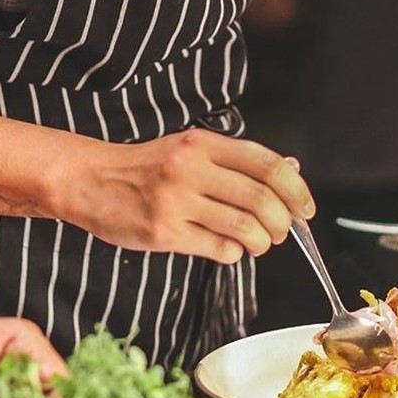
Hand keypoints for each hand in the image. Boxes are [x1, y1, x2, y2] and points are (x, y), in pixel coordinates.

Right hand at [55, 129, 314, 263]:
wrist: (92, 180)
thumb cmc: (147, 166)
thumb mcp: (191, 148)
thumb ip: (237, 160)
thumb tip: (291, 170)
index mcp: (203, 143)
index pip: (267, 164)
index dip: (296, 190)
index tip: (306, 208)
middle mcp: (191, 168)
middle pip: (261, 199)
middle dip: (282, 222)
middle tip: (282, 230)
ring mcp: (176, 201)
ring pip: (244, 228)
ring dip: (262, 242)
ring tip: (257, 242)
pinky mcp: (164, 233)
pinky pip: (218, 250)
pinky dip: (234, 254)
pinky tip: (226, 247)